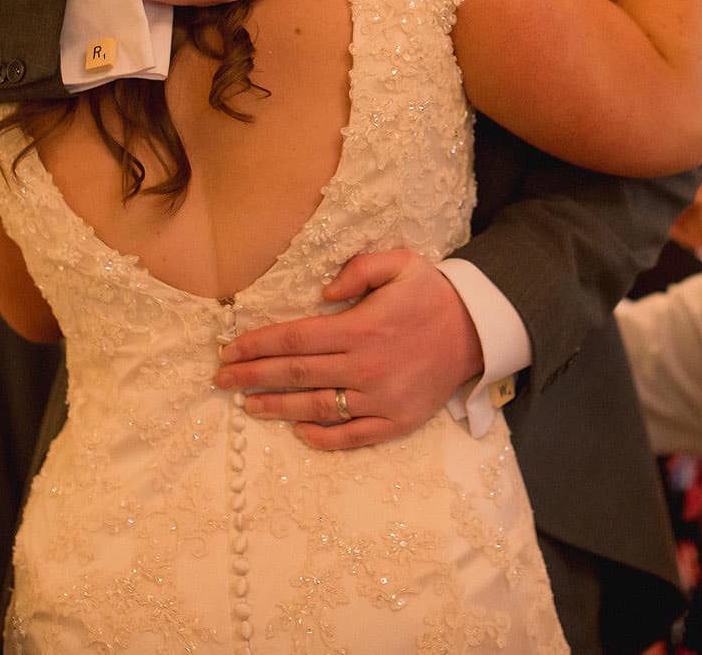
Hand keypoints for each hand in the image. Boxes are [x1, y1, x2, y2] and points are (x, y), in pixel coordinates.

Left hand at [212, 249, 483, 450]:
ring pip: (316, 408)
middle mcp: (365, 367)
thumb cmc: (433, 295)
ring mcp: (380, 399)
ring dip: (276, 408)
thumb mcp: (401, 263)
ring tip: (247, 405)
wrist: (480, 331)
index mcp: (361, 328)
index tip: (229, 350)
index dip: (256, 346)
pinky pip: (352, 436)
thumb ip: (358, 269)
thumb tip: (324, 292)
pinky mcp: (397, 421)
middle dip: (251, 377)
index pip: (294, 340)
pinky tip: (298, 431)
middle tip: (221, 380)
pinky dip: (322, 437)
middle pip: (295, 375)